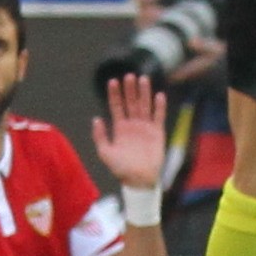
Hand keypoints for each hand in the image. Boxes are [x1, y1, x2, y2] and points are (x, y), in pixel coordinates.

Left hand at [91, 72, 168, 193]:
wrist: (139, 181)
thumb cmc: (121, 169)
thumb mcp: (105, 153)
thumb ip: (100, 136)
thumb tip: (96, 119)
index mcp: (120, 128)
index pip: (117, 106)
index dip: (114, 94)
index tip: (112, 81)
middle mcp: (133, 125)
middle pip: (131, 102)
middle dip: (130, 89)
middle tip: (129, 75)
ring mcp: (145, 127)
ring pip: (145, 105)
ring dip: (144, 92)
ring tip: (143, 78)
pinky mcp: (157, 133)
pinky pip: (158, 117)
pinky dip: (159, 106)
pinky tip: (159, 95)